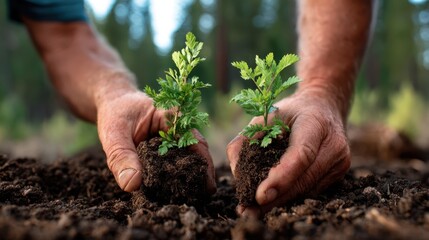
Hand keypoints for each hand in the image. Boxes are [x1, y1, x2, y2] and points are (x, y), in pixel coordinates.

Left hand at [96, 90, 215, 192]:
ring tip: (193, 197)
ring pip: (187, 159)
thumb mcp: (114, 133)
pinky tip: (175, 191)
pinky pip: (174, 163)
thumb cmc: (116, 112)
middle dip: (201, 175)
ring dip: (190, 177)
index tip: (207, 185)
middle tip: (203, 196)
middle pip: (196, 153)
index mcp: (173, 117)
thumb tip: (133, 185)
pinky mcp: (165, 149)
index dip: (204, 164)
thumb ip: (121, 157)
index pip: (195, 142)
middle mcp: (179, 128)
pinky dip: (175, 176)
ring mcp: (173, 138)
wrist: (113, 103)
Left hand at [227, 89, 350, 216]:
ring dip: (280, 202)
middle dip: (274, 198)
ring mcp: (339, 161)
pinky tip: (271, 202)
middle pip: (303, 179)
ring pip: (307, 189)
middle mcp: (333, 145)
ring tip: (254, 211)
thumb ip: (247, 139)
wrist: (325, 106)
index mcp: (315, 124)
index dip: (280, 177)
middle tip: (248, 211)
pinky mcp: (339, 173)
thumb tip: (236, 172)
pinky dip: (290, 196)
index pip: (301, 155)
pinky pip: (311, 190)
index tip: (259, 196)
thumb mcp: (266, 114)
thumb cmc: (291, 111)